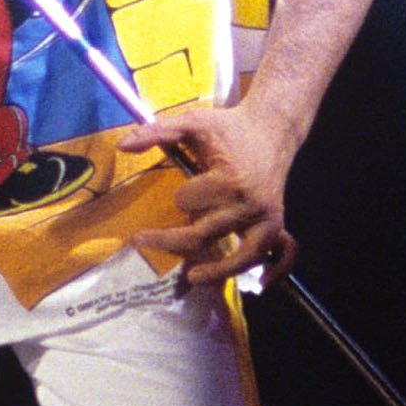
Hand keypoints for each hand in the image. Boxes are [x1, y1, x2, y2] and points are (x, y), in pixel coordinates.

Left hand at [128, 93, 303, 290]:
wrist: (272, 127)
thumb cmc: (229, 126)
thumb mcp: (192, 122)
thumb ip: (157, 132)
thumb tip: (123, 145)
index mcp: (230, 180)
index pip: (190, 203)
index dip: (182, 197)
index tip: (183, 188)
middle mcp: (251, 204)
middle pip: (205, 235)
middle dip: (172, 239)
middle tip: (141, 240)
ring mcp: (268, 217)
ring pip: (243, 256)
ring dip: (218, 271)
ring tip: (192, 278)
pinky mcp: (277, 223)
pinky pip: (282, 254)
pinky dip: (274, 270)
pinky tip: (260, 283)